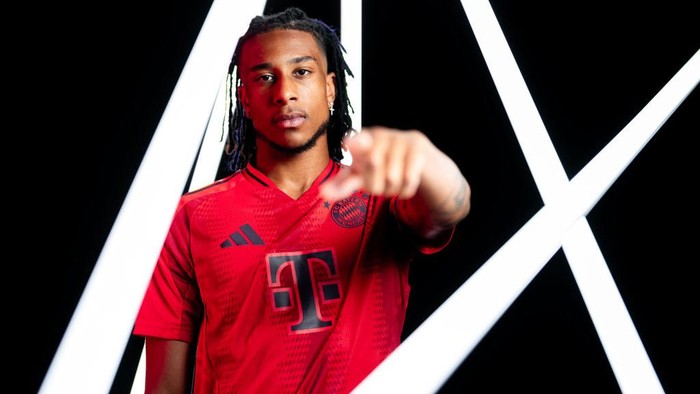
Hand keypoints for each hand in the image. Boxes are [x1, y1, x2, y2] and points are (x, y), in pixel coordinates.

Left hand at [320, 127, 434, 199]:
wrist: (413, 151)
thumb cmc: (380, 162)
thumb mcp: (359, 173)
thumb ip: (341, 184)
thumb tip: (323, 193)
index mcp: (361, 140)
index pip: (357, 142)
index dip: (355, 144)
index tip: (350, 144)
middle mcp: (380, 136)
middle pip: (373, 174)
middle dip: (375, 187)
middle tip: (379, 181)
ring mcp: (399, 141)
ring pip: (392, 180)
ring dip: (392, 189)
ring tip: (393, 179)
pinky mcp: (417, 149)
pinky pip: (409, 180)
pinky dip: (405, 189)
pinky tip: (405, 179)